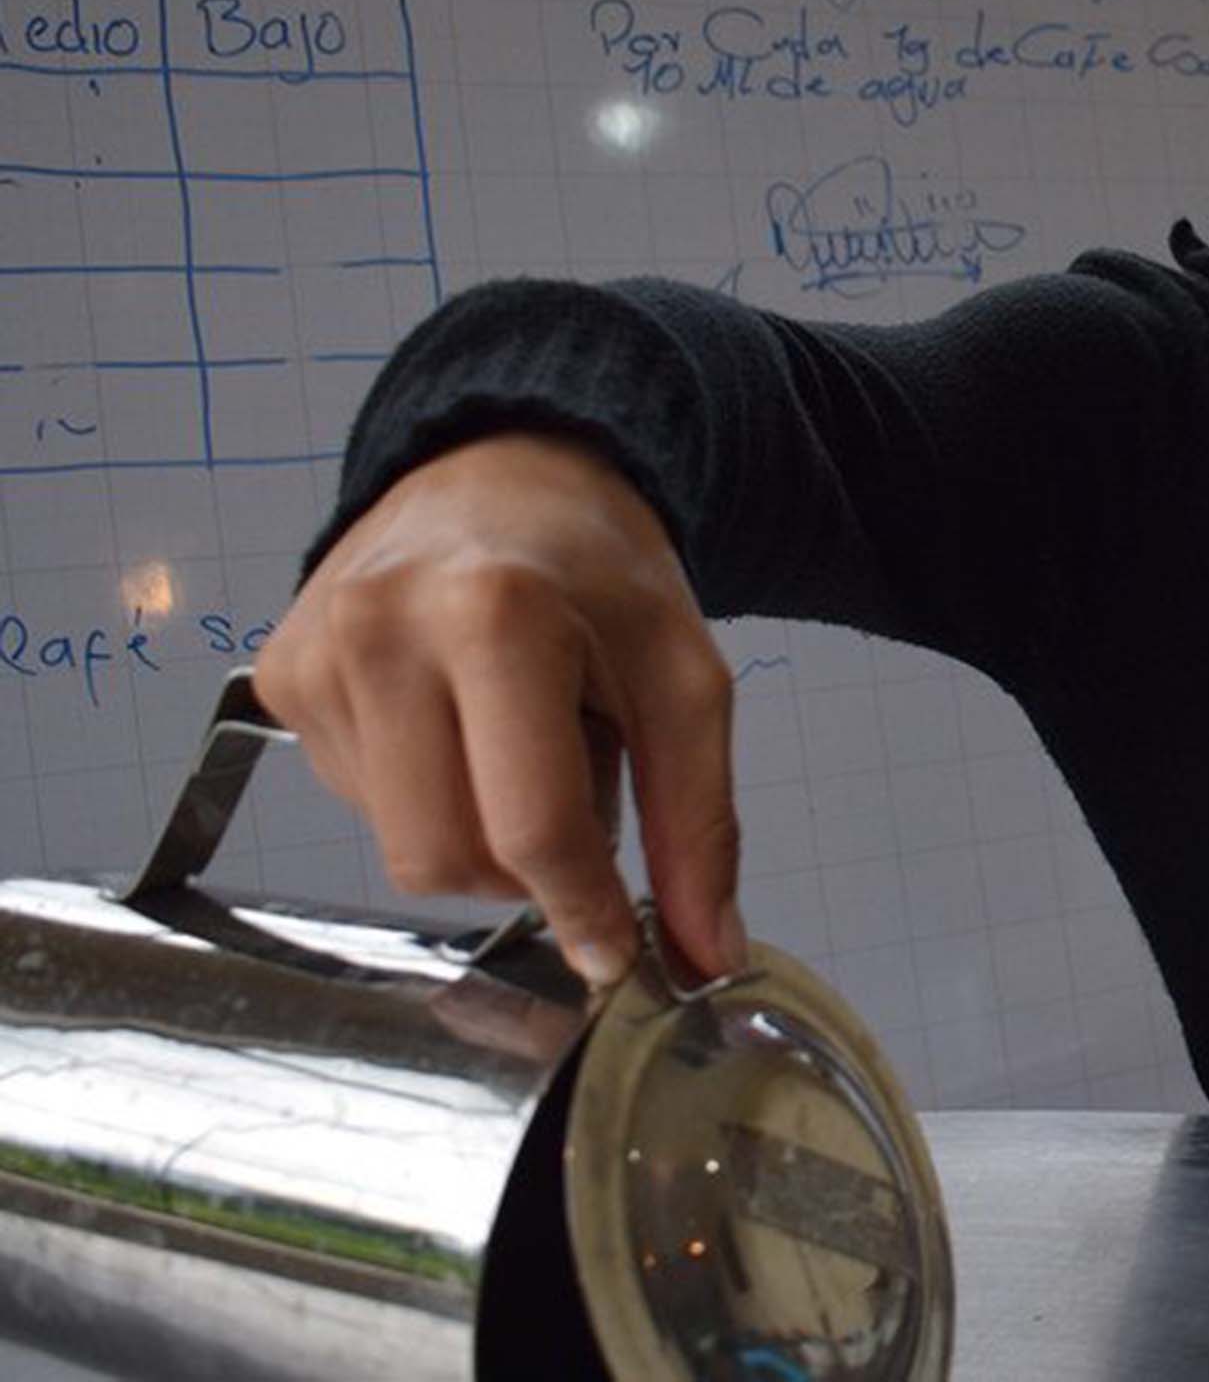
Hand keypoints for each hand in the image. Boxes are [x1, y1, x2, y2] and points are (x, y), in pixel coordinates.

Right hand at [254, 432, 744, 987]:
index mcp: (497, 617)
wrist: (505, 471)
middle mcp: (384, 630)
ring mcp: (316, 654)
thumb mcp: (684, 681)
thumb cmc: (601, 576)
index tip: (618, 957)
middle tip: (576, 790)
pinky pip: (358, 805)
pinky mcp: (280, 677)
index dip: (582, 910)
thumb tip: (707, 957)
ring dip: (476, 832)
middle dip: (526, 870)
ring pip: (398, 847)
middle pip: (447, 858)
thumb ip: (700, 824)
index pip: (530, 827)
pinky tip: (455, 723)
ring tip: (516, 741)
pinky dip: (423, 794)